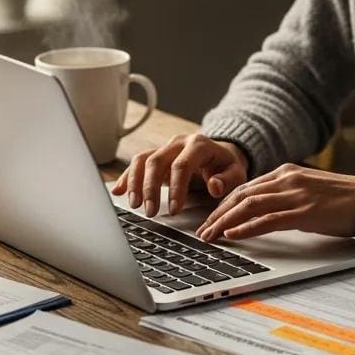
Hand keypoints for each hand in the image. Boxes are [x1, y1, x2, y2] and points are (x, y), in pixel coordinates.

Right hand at [110, 135, 248, 216]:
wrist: (221, 153)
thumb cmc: (227, 166)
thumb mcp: (236, 173)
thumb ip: (227, 180)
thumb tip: (214, 186)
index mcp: (199, 145)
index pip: (182, 165)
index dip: (176, 188)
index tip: (173, 210)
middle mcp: (178, 143)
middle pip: (157, 161)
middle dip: (150, 188)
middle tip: (149, 212)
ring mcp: (165, 148)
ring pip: (143, 160)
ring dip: (135, 182)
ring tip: (134, 204)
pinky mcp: (157, 155)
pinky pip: (137, 163)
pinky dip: (126, 177)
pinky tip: (118, 191)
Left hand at [196, 164, 354, 241]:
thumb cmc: (344, 200)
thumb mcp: (309, 192)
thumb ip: (287, 197)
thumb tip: (264, 212)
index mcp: (286, 173)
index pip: (245, 188)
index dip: (223, 205)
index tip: (210, 219)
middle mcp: (287, 180)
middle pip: (240, 195)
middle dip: (217, 214)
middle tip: (202, 231)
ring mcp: (295, 195)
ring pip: (248, 206)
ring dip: (224, 222)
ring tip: (209, 236)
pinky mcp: (305, 212)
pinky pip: (268, 219)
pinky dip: (246, 227)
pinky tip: (233, 235)